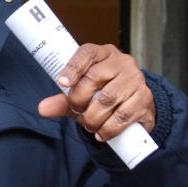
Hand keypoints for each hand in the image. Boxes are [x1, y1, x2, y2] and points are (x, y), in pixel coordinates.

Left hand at [37, 44, 154, 141]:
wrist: (136, 105)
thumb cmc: (104, 93)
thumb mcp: (82, 93)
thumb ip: (62, 99)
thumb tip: (43, 108)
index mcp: (104, 54)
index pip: (87, 53)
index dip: (73, 67)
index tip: (62, 82)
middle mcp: (122, 63)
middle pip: (94, 77)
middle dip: (80, 99)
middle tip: (77, 111)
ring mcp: (136, 80)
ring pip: (108, 98)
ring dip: (92, 117)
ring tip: (88, 124)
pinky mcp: (144, 99)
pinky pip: (122, 116)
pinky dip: (108, 128)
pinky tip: (101, 132)